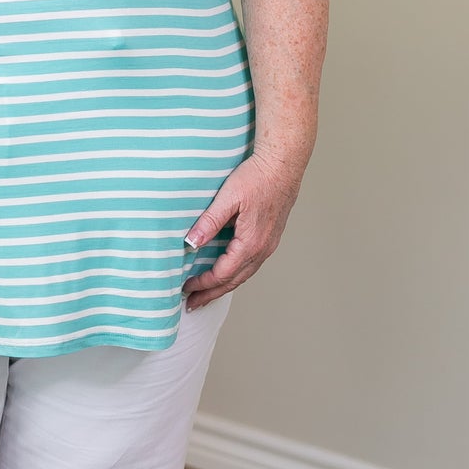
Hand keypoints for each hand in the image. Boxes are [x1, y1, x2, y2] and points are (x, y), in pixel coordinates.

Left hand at [180, 149, 302, 311]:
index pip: (222, 273)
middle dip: (212, 294)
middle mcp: (262, 249)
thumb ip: (209, 222)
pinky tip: (227, 272)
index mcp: (250, 243)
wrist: (283, 165)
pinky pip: (251, 264)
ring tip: (207, 294)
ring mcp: (269, 245)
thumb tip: (191, 244)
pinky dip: (236, 274)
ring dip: (224, 286)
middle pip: (234, 281)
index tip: (185, 288)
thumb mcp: (228, 198)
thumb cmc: (257, 177)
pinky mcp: (270, 237)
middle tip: (193, 304)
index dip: (203, 283)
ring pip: (244, 274)